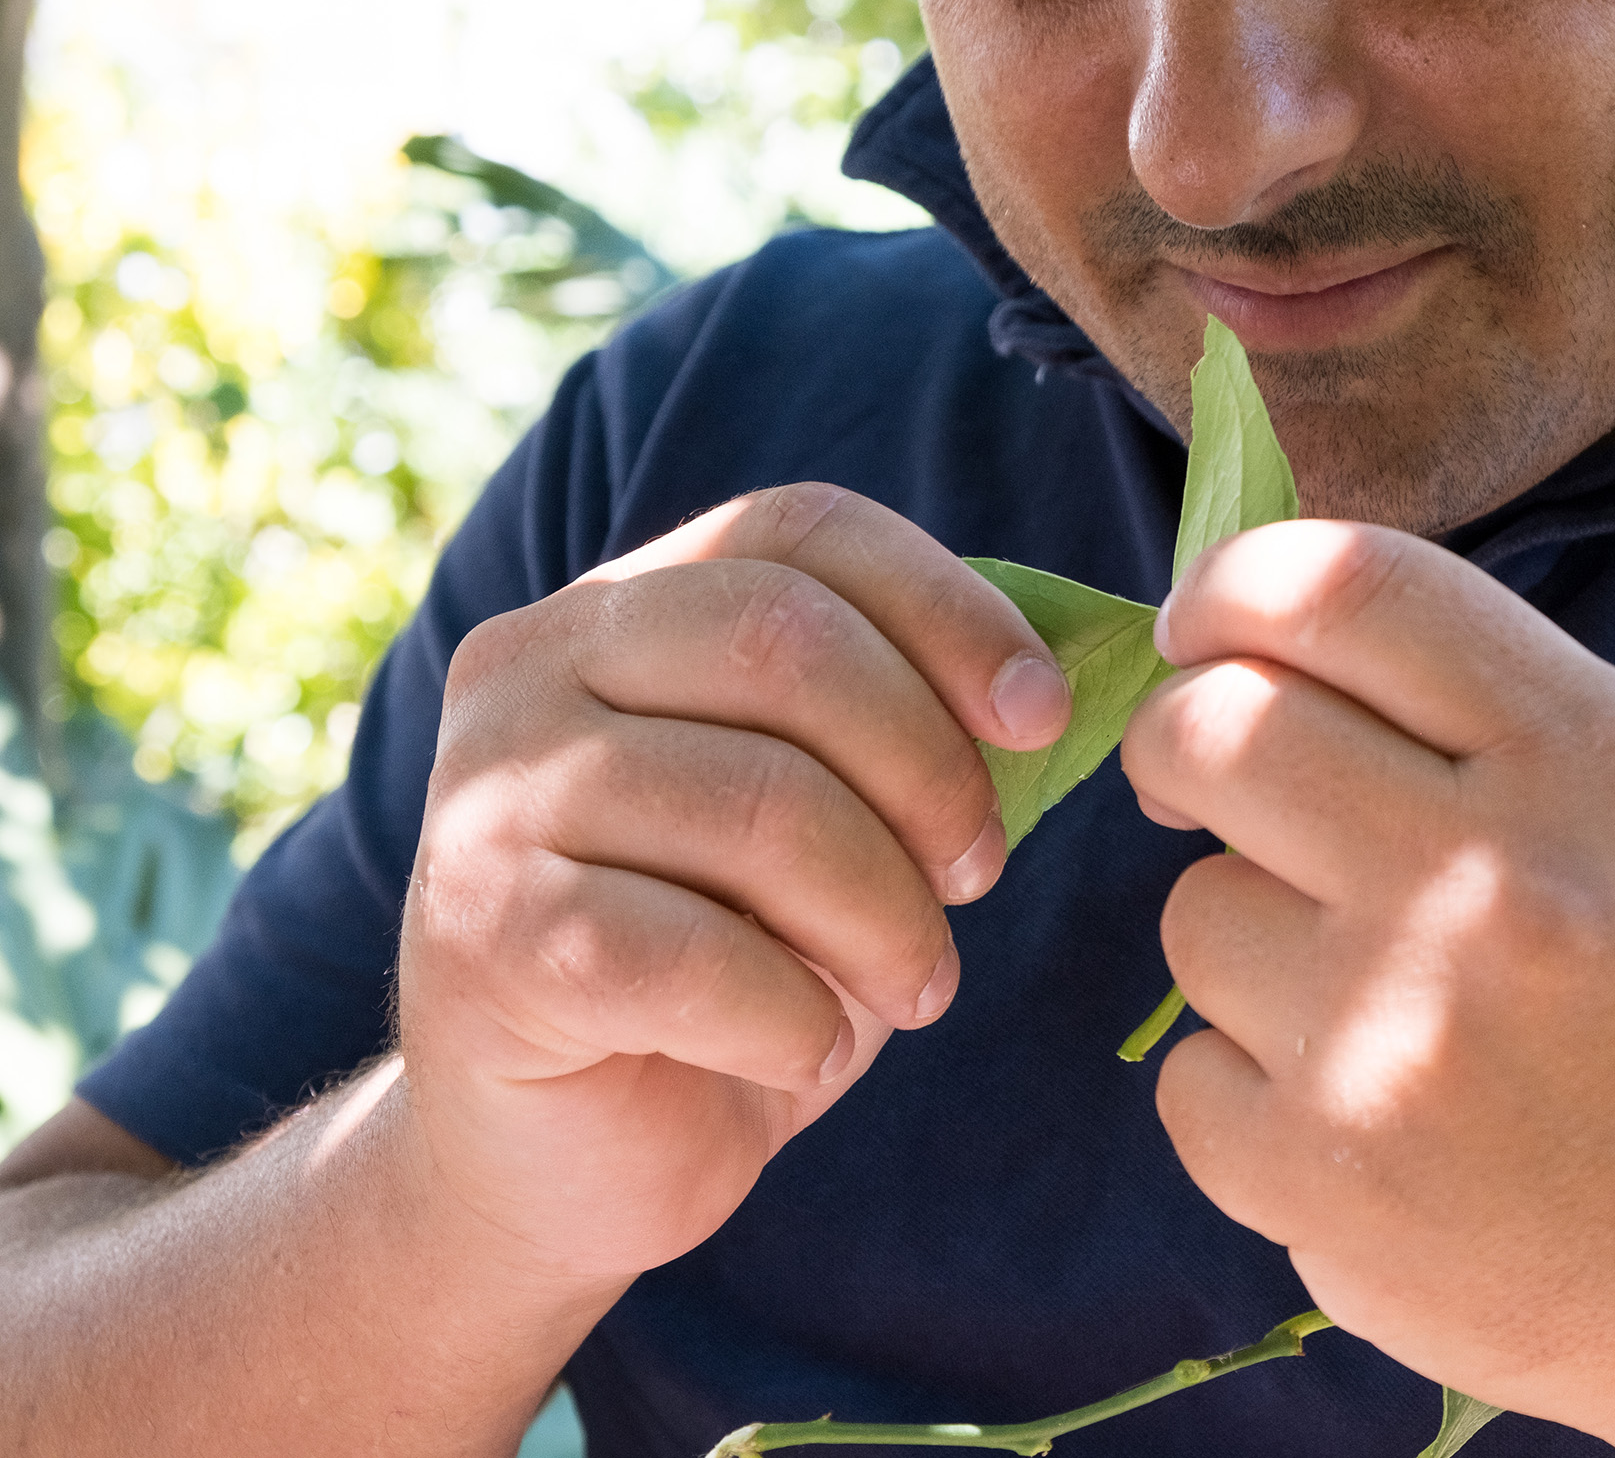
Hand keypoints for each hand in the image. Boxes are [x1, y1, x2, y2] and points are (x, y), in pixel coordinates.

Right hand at [398, 484, 1071, 1290]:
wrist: (568, 1157)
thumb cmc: (729, 964)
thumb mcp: (832, 818)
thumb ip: (905, 721)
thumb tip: (1059, 672)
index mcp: (620, 604)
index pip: (802, 531)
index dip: (948, 607)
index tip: (1041, 715)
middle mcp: (530, 666)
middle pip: (787, 642)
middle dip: (927, 768)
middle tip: (976, 877)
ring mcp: (487, 796)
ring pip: (761, 804)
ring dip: (885, 916)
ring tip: (914, 986)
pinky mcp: (482, 937)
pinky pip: (699, 956)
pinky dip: (798, 1020)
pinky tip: (807, 1054)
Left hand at [1124, 521, 1614, 1452]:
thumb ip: (1492, 708)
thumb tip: (1264, 639)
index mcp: (1594, 763)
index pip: (1346, 587)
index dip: (1233, 587)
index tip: (1204, 627)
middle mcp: (1487, 885)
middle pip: (1217, 732)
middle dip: (1186, 742)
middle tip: (1208, 783)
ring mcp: (1394, 1041)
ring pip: (1194, 914)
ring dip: (1252, 937)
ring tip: (1374, 1001)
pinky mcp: (1324, 1185)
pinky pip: (1190, 1076)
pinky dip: (1254, 1090)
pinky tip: (1370, 1116)